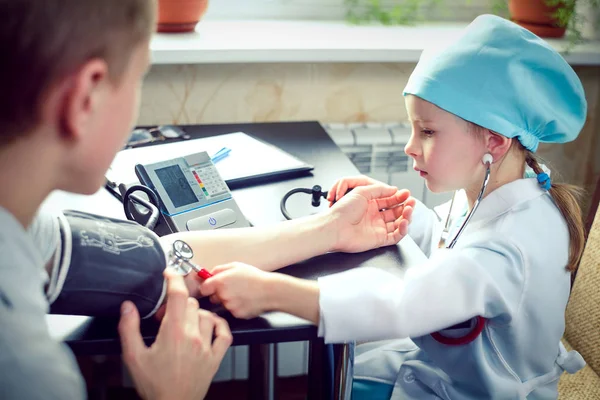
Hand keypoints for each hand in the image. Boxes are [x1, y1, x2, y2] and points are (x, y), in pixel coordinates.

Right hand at [118, 270, 232, 399]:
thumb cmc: (153, 385)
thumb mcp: (133, 357)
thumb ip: (129, 328)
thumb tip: (128, 306)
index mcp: (173, 333)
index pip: (177, 295)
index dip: (173, 279)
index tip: (169, 273)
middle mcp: (193, 337)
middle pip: (191, 304)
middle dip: (178, 304)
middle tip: (165, 316)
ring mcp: (207, 347)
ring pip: (207, 315)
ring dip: (195, 314)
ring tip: (183, 324)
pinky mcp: (216, 357)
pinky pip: (225, 333)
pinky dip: (219, 325)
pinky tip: (208, 326)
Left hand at [200, 263, 272, 318]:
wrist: (270, 291)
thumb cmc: (255, 277)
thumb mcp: (236, 266)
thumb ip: (219, 269)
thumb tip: (209, 273)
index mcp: (220, 282)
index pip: (203, 289)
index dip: (208, 287)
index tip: (211, 286)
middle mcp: (222, 295)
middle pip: (213, 298)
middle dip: (219, 294)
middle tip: (232, 288)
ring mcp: (229, 306)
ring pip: (223, 304)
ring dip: (229, 300)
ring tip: (242, 293)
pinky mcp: (236, 314)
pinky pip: (232, 311)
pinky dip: (237, 307)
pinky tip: (246, 300)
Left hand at [326, 176, 415, 252]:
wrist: (335, 227)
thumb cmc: (343, 210)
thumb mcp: (362, 191)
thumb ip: (379, 190)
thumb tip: (394, 189)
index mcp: (370, 204)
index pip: (389, 200)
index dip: (399, 197)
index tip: (406, 193)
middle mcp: (374, 216)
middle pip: (395, 212)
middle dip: (405, 206)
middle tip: (411, 202)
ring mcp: (377, 228)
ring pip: (397, 223)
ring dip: (406, 216)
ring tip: (409, 210)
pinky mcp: (379, 239)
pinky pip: (395, 236)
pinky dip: (402, 230)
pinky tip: (404, 222)